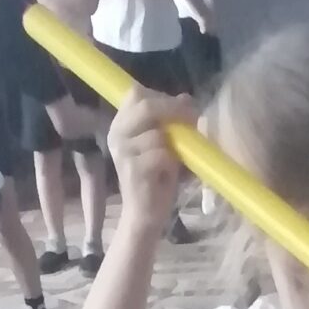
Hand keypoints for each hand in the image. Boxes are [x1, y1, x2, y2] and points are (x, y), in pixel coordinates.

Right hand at [108, 88, 190, 238]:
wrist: (146, 215)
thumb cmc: (156, 179)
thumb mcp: (165, 145)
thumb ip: (171, 122)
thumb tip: (187, 98)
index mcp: (121, 125)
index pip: (136, 93)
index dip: (161, 96)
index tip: (182, 108)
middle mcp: (117, 134)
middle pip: (145, 105)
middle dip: (173, 109)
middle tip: (192, 119)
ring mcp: (122, 152)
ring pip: (157, 134)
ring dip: (173, 145)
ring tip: (175, 161)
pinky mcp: (132, 169)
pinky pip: (161, 154)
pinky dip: (171, 163)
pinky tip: (168, 174)